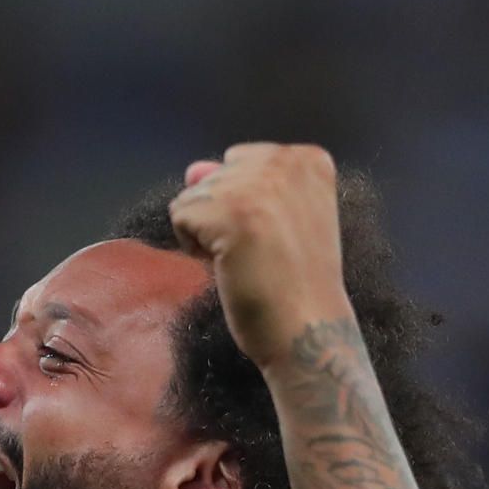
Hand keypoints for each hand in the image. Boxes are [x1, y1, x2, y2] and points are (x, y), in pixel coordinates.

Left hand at [168, 143, 352, 370]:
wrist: (308, 329)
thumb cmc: (295, 282)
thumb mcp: (278, 218)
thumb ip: (238, 184)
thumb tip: (193, 169)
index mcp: (308, 160)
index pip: (240, 162)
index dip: (244, 205)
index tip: (273, 237)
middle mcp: (286, 160)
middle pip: (216, 176)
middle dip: (223, 215)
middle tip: (259, 252)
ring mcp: (256, 183)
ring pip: (194, 195)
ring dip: (208, 233)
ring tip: (246, 260)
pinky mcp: (228, 210)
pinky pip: (179, 214)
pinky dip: (194, 247)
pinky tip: (228, 266)